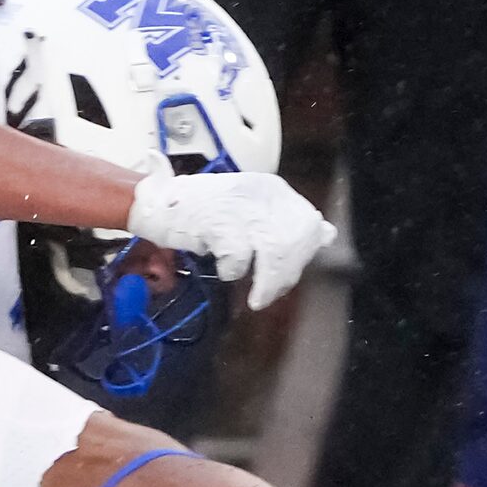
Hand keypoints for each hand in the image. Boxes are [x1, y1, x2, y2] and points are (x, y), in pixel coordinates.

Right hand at [127, 173, 335, 310]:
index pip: (307, 223)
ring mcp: (240, 206)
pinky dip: (233, 271)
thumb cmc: (202, 211)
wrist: (159, 203)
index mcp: (272, 189)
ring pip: (275, 252)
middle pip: (295, 241)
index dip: (303, 254)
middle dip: (287, 274)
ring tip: (257, 297)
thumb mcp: (249, 209)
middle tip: (271, 291)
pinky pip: (239, 259)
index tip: (288, 272)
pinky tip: (223, 267)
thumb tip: (327, 234)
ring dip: (268, 283)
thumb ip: (284, 222)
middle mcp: (260, 193)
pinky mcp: (218, 222)